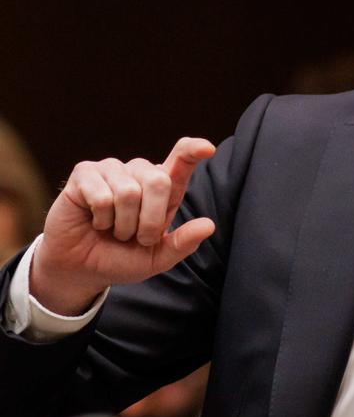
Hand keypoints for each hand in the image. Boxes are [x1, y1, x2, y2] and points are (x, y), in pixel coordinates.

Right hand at [30, 137, 216, 314]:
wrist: (82, 268)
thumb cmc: (120, 258)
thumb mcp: (156, 258)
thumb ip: (182, 243)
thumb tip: (208, 225)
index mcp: (163, 189)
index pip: (181, 160)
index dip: (193, 151)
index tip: (207, 148)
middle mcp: (139, 173)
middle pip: (158, 180)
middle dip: (149, 220)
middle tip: (135, 237)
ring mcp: (112, 169)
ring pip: (128, 192)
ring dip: (121, 224)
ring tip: (112, 229)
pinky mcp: (85, 173)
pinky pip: (101, 196)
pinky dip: (101, 218)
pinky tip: (94, 220)